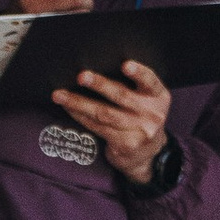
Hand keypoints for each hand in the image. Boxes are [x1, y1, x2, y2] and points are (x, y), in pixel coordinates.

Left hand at [57, 58, 172, 181]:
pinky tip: (68, 108)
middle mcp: (152, 114)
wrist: (148, 155)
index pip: (150, 81)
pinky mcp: (125, 144)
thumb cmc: (141, 119)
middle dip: (99, 84)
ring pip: (104, 113)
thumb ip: (134, 87)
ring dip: (79, 103)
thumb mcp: (147, 102)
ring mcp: (139, 131)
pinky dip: (80, 116)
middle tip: (81, 76)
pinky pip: (97, 126)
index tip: (125, 65)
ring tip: (60, 95)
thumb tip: (97, 69)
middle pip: (122, 96)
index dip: (138, 72)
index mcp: (159, 97)